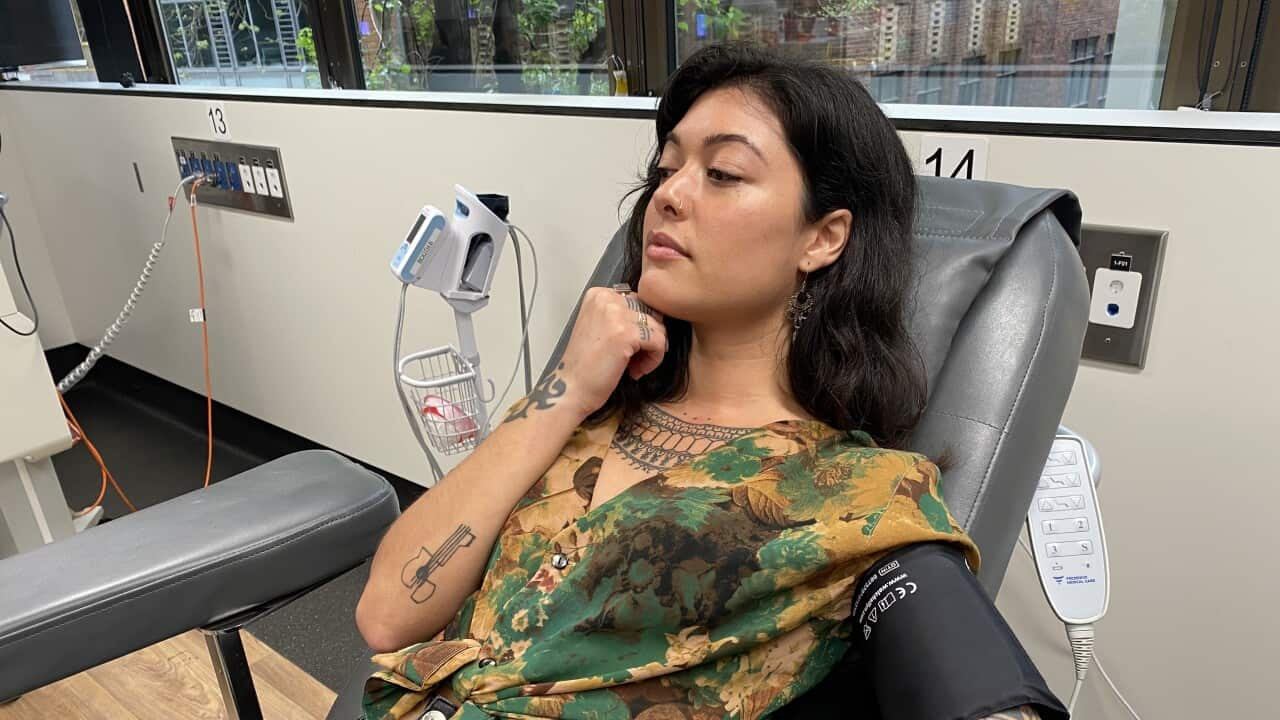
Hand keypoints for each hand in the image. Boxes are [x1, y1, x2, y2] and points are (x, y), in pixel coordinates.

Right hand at [558, 286, 666, 417]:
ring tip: (634, 366)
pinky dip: (653, 361)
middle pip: (651, 312)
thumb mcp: (600, 327)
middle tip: (634, 358)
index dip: (640, 327)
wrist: (571, 388)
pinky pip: (660, 342)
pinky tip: (635, 371)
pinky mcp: (627, 334)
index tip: (629, 346)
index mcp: (599, 294)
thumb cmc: (585, 365)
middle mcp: (607, 299)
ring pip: (658, 327)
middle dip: (649, 338)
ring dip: (652, 351)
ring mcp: (617, 315)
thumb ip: (622, 316)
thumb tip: (656, 317)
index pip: (640, 301)